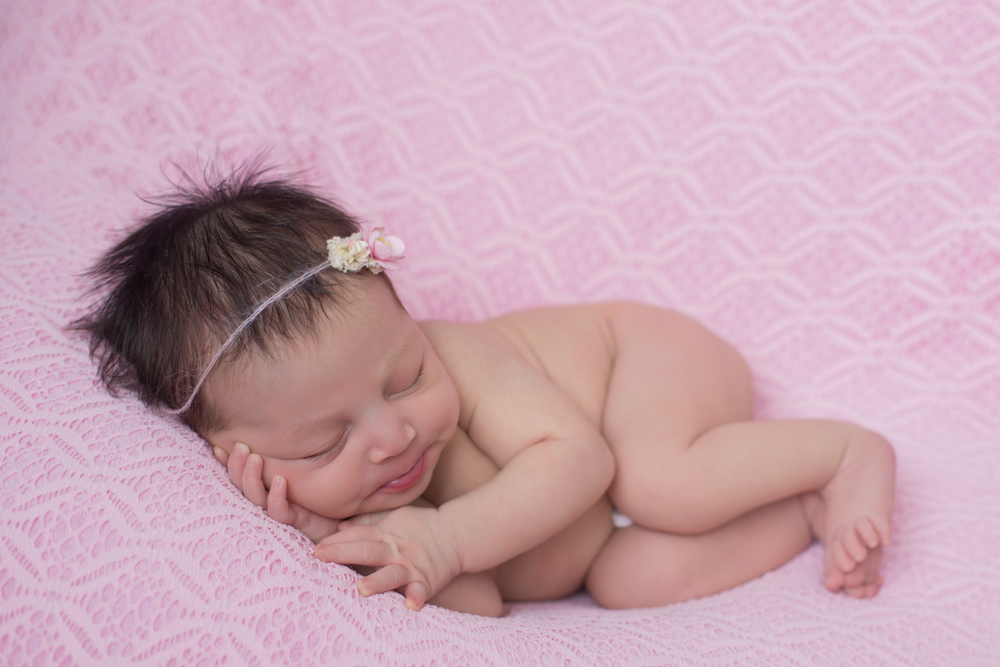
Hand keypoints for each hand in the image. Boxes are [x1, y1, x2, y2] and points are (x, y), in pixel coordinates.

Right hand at [214, 443, 340, 543]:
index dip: (227, 464)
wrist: (339, 520)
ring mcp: (278, 511)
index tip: (218, 448)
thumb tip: (283, 423)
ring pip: (256, 498)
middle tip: (240, 446)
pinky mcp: (294, 521)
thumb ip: (288, 455)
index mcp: (264, 487)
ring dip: (253, 477)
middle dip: (237, 466)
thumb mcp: (302, 470)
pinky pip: (280, 511)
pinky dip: (277, 496)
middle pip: (242, 485)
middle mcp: (266, 500)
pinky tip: (279, 480)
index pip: (239, 475)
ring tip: (255, 457)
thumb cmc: (317, 494)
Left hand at [313, 505, 462, 610]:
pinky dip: (416, 597)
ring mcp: (410, 566)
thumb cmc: (420, 527)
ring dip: (377, 580)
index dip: (336, 541)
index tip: (315, 548)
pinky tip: (410, 606)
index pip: (358, 535)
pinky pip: (421, 590)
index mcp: (385, 533)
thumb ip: (366, 523)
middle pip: (367, 549)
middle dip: (343, 552)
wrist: (456, 534)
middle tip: (319, 556)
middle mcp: (395, 549)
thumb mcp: (393, 518)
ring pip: (392, 573)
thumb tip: (339, 528)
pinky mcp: (426, 581)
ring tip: (361, 588)